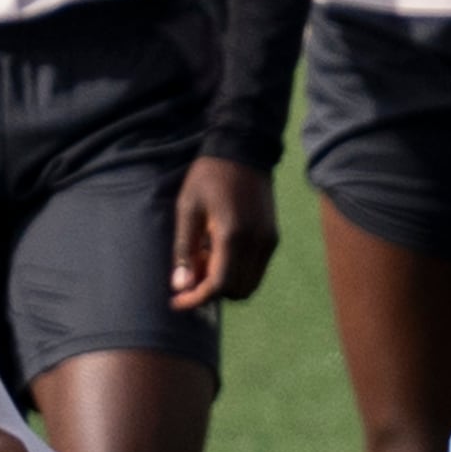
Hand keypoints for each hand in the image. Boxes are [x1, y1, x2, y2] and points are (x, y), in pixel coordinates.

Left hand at [171, 154, 278, 310]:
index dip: (197, 299)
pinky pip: (256, 270)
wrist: (244, 150)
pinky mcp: (273, 238)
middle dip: (211, 291)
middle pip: (237, 291)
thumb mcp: (188, 209)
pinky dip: (237, 272)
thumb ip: (184, 250)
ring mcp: (268, 242)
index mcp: (232, 236)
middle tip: (191, 271)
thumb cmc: (209, 176)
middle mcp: (256, 244)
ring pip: (249, 285)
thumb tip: (180, 286)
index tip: (177, 301)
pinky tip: (220, 251)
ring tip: (205, 259)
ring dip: (225, 283)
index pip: (219, 285)